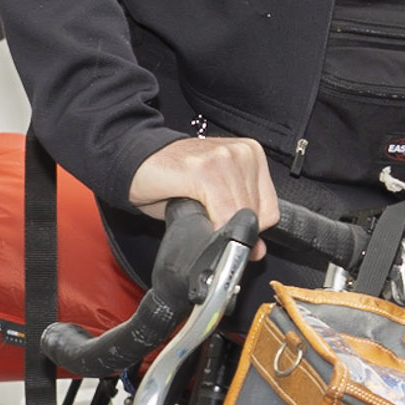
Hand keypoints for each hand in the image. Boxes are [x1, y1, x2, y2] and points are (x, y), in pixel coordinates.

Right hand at [128, 134, 275, 252]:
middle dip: (233, 231)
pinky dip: (211, 227)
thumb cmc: (172, 178)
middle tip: (207, 229)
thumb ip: (238, 221)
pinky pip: (222, 213)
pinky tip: (195, 218)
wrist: (134, 159)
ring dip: (219, 229)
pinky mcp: (204, 169)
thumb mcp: (211, 199)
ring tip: (197, 217)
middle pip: (256, 215)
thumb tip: (258, 251)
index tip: (230, 235)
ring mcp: (225, 158)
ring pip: (240, 216)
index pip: (270, 210)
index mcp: (252, 155)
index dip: (250, 231)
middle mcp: (242, 153)